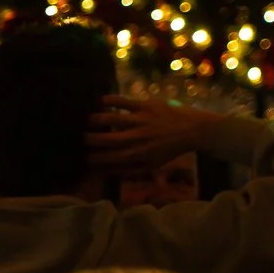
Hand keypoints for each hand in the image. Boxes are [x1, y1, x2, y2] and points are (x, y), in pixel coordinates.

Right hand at [86, 97, 229, 173]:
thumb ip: (127, 170)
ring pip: (111, 119)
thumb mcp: (149, 166)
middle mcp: (135, 137)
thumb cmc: (169, 150)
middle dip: (88, 138)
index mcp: (135, 154)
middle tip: (79, 137)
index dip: (91, 157)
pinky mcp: (146, 105)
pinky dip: (110, 100)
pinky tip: (100, 100)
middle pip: (104, 139)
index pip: (106, 157)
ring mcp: (140, 120)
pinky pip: (123, 101)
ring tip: (87, 119)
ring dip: (96, 119)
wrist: (193, 130)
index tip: (81, 156)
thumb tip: (104, 172)